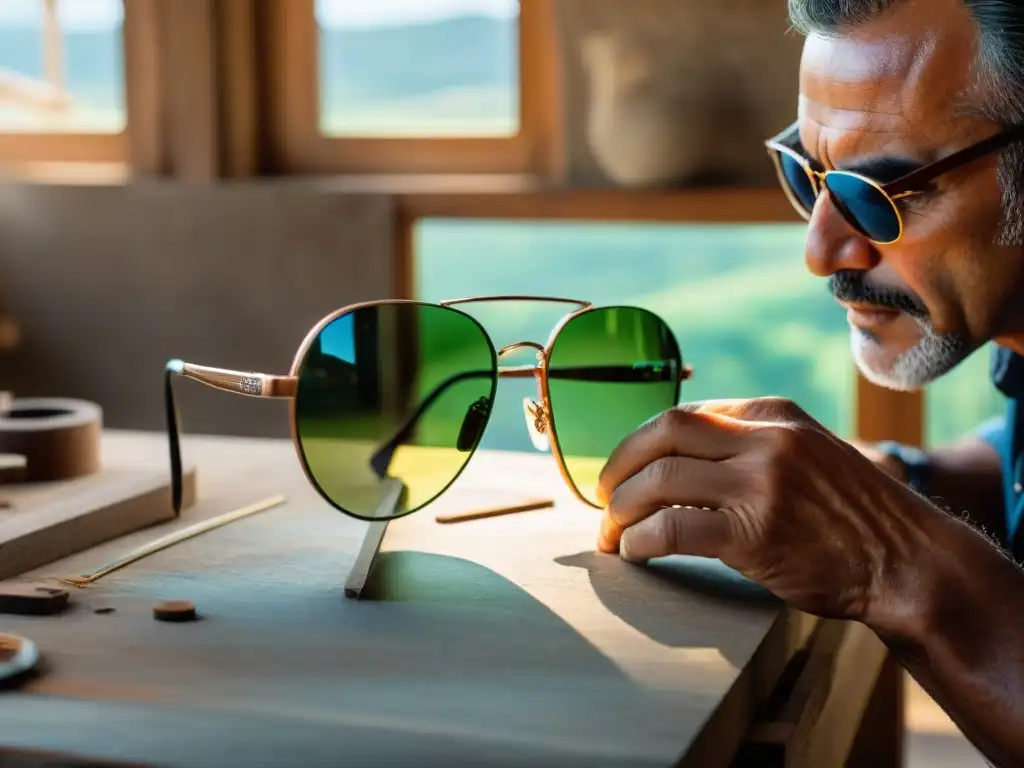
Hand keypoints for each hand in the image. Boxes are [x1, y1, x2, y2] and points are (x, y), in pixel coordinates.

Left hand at [595, 397, 937, 623]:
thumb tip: (676, 456)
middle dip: (618, 463)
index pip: (685, 413)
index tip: (624, 468)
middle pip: (662, 433)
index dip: (641, 441)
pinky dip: (641, 539)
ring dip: (622, 508)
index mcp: (773, 413)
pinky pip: (672, 527)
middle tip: (602, 495)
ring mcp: (761, 484)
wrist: (908, 561)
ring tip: (612, 532)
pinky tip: (634, 551)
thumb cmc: (852, 514)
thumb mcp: (808, 452)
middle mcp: (765, 439)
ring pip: (659, 479)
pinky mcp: (755, 534)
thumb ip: (751, 443)